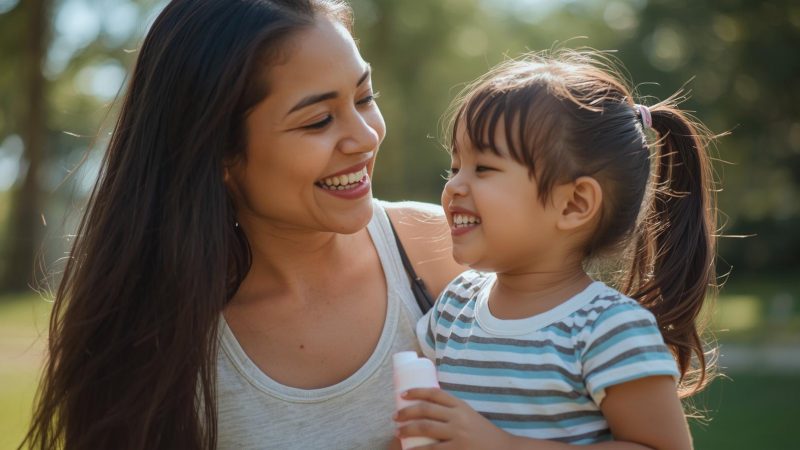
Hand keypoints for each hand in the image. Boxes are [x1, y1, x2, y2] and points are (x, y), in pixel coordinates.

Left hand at [394, 388, 514, 449]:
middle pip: (426, 410)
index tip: (403, 394)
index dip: (417, 391)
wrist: (503, 449)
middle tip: (395, 417)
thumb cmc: (483, 433)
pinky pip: (432, 449)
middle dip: (406, 412)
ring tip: (398, 432)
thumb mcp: (469, 415)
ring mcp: (457, 434)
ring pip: (425, 428)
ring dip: (408, 429)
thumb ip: (453, 411)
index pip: (435, 393)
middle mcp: (458, 417)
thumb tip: (427, 407)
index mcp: (460, 405)